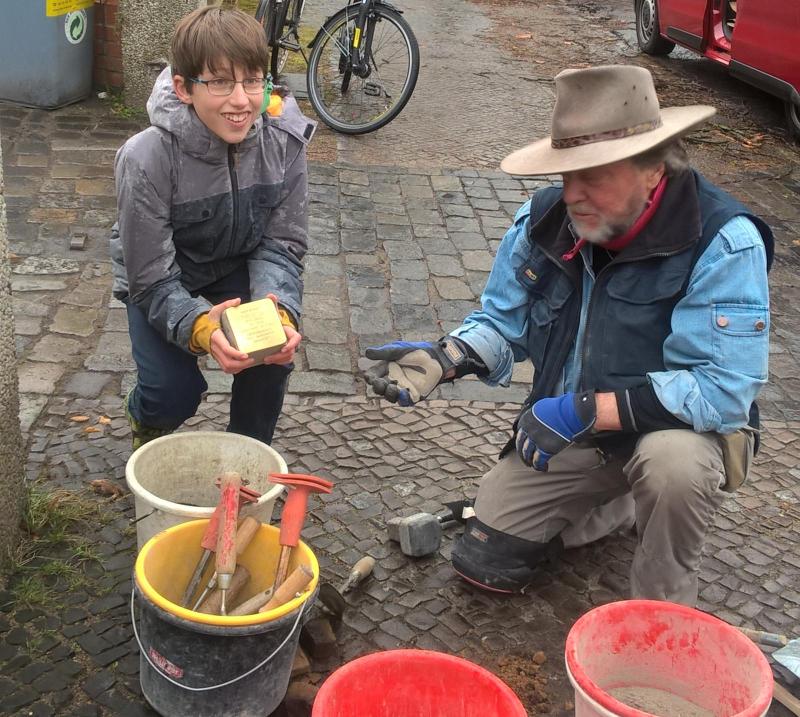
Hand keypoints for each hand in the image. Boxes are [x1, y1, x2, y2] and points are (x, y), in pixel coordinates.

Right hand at [207, 298, 255, 374]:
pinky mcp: (218, 358)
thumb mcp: (216, 310)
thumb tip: (238, 300)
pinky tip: (243, 365)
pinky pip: (225, 368)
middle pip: (228, 363)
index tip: (246, 355)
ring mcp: (216, 355)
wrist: (197, 329)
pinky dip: (235, 369)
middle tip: (253, 359)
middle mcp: (216, 349)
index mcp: (216, 337)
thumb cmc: (209, 320)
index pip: (226, 349)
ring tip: (250, 362)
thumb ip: (226, 305)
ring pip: (227, 368)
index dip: (236, 354)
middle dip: (241, 364)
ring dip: (239, 368)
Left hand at [262, 293, 300, 365]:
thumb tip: (271, 295)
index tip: (283, 348)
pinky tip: (267, 361)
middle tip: (267, 357)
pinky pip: (284, 361)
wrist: (273, 330)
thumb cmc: (274, 322)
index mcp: (291, 332)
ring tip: (265, 360)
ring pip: (288, 358)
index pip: (297, 339)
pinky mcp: (284, 355)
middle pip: (290, 352)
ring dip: (277, 361)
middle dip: (279, 356)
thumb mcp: (273, 314)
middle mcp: (292, 342)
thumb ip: (272, 305)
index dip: (292, 344)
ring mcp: (289, 349)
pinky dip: (277, 362)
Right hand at [363, 337, 477, 405]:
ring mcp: (402, 388)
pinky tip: (403, 393)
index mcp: (385, 369)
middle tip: (381, 383)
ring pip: (390, 397)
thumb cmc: (416, 351)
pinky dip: (402, 399)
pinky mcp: (413, 395)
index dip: (370, 378)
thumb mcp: (398, 349)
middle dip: (378, 387)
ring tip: (394, 388)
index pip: (373, 376)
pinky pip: (405, 401)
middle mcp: (391, 380)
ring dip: (389, 394)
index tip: (370, 377)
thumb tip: (366, 353)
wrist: (435, 356)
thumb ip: (384, 352)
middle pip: (379, 389)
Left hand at [516, 391, 596, 470]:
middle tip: (526, 460)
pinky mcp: (545, 449)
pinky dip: (539, 466)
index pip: (519, 435)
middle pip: (521, 446)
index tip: (524, 447)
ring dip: (530, 462)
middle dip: (523, 455)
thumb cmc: (562, 408)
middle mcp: (528, 430)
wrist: (571, 412)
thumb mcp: (542, 408)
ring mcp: (536, 440)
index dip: (522, 443)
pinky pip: (538, 461)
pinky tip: (543, 468)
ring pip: (528, 455)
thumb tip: (537, 422)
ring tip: (534, 465)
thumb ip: (536, 417)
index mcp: (526, 419)